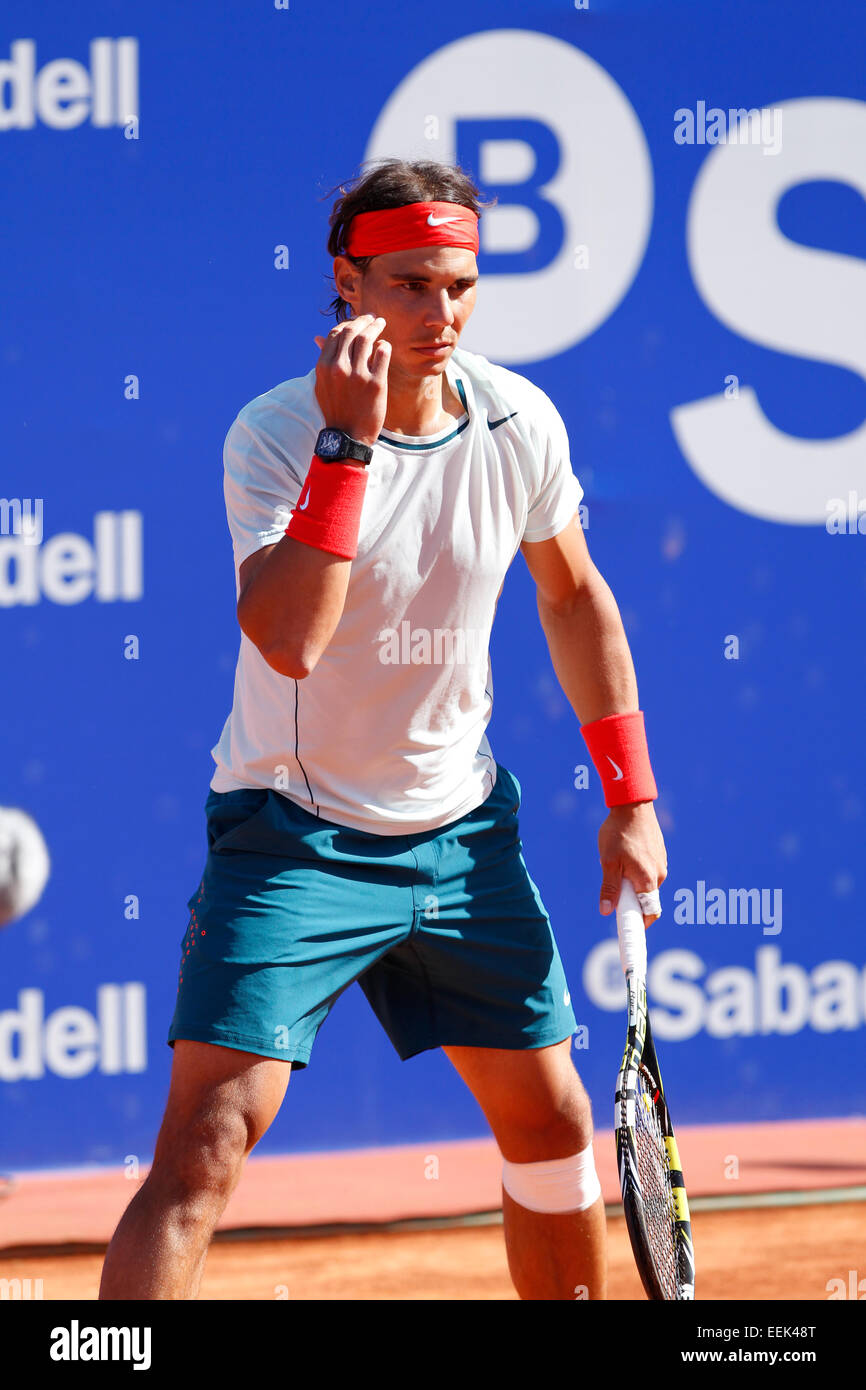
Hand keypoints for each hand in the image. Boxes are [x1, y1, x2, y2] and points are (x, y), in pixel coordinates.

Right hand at [313, 314, 390, 447]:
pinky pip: (382, 353)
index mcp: (323, 367)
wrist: (347, 436)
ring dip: (375, 327)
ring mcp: (357, 375)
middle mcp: (338, 368)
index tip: (356, 322)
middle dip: (363, 321)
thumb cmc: (335, 409)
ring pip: (367, 339)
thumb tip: (317, 337)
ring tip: (381, 324)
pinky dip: (384, 346)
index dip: (347, 323)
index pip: (336, 334)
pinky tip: (384, 346)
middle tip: (372, 318)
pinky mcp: (376, 383)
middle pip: (352, 332)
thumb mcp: (323, 384)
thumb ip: (324, 360)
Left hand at [597, 801, 666, 926]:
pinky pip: (648, 869)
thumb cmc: (618, 833)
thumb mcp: (608, 862)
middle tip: (614, 891)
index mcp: (648, 880)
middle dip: (631, 900)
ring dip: (633, 882)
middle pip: (646, 899)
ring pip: (646, 883)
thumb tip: (606, 911)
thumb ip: (609, 888)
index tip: (629, 930)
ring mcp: (661, 862)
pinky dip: (637, 870)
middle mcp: (659, 874)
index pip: (650, 913)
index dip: (640, 924)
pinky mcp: (659, 853)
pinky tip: (625, 854)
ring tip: (616, 864)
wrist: (632, 804)